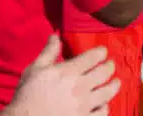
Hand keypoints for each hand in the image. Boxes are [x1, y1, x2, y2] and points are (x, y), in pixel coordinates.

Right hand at [1, 36, 119, 115]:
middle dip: (110, 66)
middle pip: (104, 72)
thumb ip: (48, 52)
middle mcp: (80, 87)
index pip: (94, 57)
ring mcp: (85, 105)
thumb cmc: (27, 95)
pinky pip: (102, 113)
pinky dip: (105, 107)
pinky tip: (104, 104)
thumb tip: (55, 35)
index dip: (101, 52)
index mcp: (69, 72)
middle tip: (111, 65)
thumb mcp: (34, 69)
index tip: (103, 52)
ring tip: (116, 83)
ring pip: (108, 92)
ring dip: (114, 86)